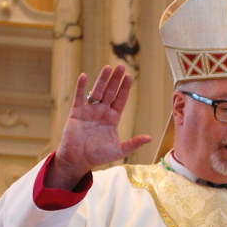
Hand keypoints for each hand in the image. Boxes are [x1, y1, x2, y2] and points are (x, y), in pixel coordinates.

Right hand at [48, 64, 151, 188]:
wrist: (78, 160)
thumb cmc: (97, 156)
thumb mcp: (119, 150)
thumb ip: (133, 143)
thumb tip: (150, 138)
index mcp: (112, 119)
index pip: (120, 100)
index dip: (125, 89)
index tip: (130, 77)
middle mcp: (101, 112)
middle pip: (110, 92)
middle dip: (115, 79)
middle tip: (121, 66)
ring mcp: (89, 111)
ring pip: (96, 91)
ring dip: (102, 79)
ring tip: (108, 67)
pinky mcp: (76, 113)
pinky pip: (79, 97)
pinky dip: (81, 87)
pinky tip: (84, 76)